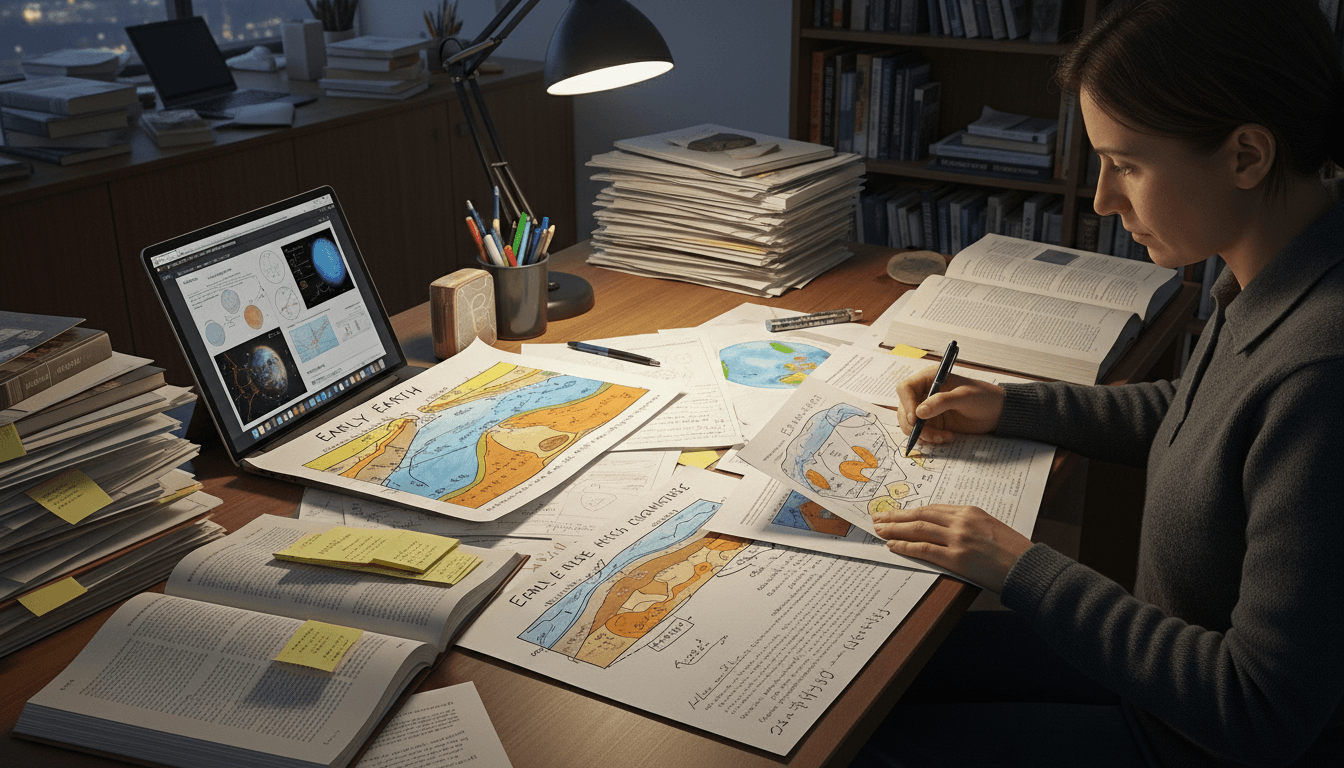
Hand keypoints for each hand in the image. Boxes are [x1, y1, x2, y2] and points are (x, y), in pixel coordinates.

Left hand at [872, 504, 1031, 592]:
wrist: (1028, 567)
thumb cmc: (1013, 550)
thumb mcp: (989, 527)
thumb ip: (967, 524)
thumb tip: (942, 529)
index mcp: (970, 511)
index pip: (932, 509)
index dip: (911, 511)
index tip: (897, 513)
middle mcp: (961, 521)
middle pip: (920, 516)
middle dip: (896, 516)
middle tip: (878, 517)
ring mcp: (958, 539)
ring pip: (918, 530)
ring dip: (894, 529)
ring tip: (879, 530)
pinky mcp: (956, 558)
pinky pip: (924, 550)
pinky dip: (905, 546)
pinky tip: (892, 545)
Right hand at [896, 367, 1005, 447]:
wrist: (997, 413)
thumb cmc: (984, 398)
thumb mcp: (964, 397)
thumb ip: (941, 402)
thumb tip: (919, 413)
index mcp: (930, 379)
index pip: (906, 388)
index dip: (906, 404)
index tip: (915, 419)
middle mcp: (924, 393)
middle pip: (904, 409)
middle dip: (913, 425)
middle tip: (928, 435)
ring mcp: (928, 409)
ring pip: (910, 424)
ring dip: (923, 434)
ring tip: (943, 437)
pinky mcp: (933, 423)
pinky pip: (922, 433)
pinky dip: (930, 439)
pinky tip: (947, 437)